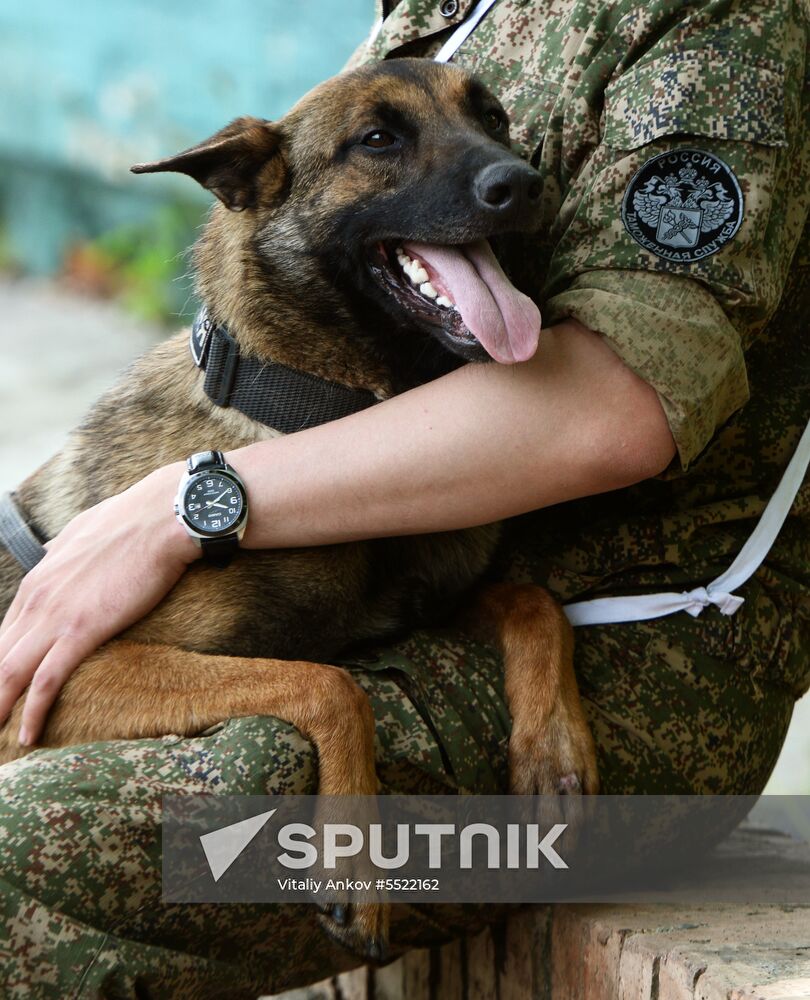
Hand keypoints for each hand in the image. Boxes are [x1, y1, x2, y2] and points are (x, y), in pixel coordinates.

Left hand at [0, 463, 199, 745]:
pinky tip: (27, 734)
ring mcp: (56, 616)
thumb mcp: (83, 531)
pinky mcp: (82, 630)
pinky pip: (45, 681)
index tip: (0, 683)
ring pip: (9, 672)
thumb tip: (56, 554)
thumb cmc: (133, 521)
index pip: (5, 631)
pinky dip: (31, 711)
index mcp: (39, 578)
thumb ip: (64, 551)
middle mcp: (37, 598)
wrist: (161, 519)